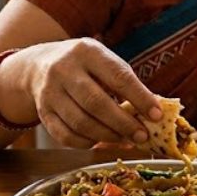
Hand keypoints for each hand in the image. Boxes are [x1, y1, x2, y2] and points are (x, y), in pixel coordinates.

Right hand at [23, 38, 161, 148]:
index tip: (157, 115)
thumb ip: (124, 82)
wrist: (39, 65)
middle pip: (96, 103)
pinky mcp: (42, 112)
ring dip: (107, 136)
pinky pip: (65, 136)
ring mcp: (50, 92)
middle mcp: (64, 69)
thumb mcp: (102, 60)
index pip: (118, 77)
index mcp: (87, 51)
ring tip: (126, 140)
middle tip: (142, 136)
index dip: (140, 98)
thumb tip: (151, 113)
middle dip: (123, 123)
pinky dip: (86, 143)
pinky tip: (100, 142)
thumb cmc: (84, 66)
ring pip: (81, 122)